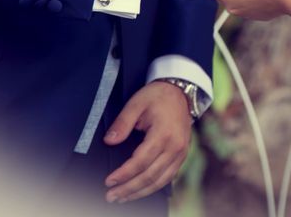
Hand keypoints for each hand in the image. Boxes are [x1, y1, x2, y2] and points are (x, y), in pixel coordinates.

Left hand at [103, 81, 191, 202]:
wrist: (180, 92)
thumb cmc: (157, 96)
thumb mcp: (136, 103)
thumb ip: (122, 122)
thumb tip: (109, 141)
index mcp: (164, 133)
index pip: (141, 161)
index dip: (124, 174)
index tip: (109, 181)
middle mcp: (175, 146)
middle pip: (150, 176)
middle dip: (129, 189)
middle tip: (111, 196)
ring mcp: (181, 152)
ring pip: (160, 180)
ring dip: (140, 192)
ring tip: (122, 198)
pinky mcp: (182, 155)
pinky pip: (168, 176)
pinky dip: (153, 187)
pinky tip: (140, 190)